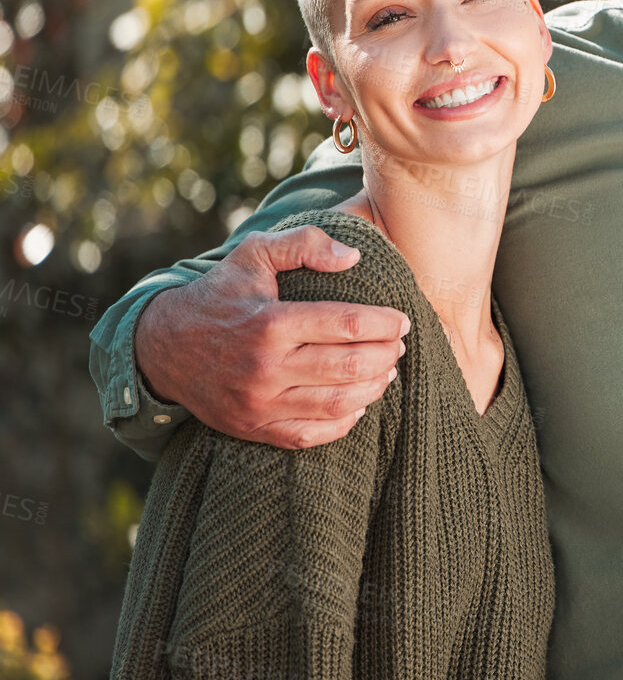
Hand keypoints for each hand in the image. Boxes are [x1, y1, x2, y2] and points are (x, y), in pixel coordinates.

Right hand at [134, 226, 410, 447]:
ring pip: (337, 405)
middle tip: (400, 347)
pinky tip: (360, 404)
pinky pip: (311, 435)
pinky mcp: (253, 428)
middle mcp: (265, 368)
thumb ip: (304, 244)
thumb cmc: (220, 295)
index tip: (402, 321)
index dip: (384, 324)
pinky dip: (344, 422)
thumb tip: (353, 257)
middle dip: (386, 356)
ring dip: (374, 388)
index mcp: (270, 323)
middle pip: (348, 367)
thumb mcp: (252, 254)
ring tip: (388, 372)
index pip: (346, 324)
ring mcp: (258, 404)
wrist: (163, 347)